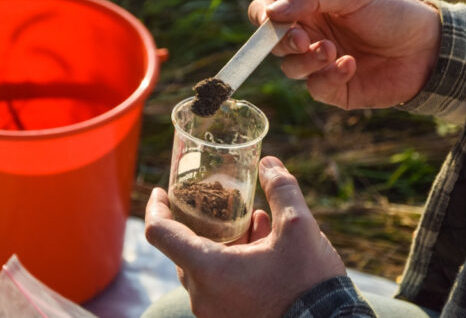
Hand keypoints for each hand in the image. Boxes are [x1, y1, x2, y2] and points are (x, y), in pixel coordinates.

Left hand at [145, 157, 345, 317]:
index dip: (156, 208)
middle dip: (203, 223)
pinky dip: (231, 262)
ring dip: (223, 241)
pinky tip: (262, 244)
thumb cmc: (309, 283)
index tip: (161, 192)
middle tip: (221, 202)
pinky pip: (218, 285)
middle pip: (185, 249)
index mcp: (208, 269)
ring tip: (256, 222)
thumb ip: (281, 189)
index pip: (161, 233)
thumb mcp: (299, 227)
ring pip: (204, 267)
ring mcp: (214, 312)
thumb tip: (268, 163)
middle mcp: (203, 295)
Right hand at [248, 0, 440, 109]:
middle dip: (284, 42)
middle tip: (304, 39)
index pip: (267, 11)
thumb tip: (270, 13)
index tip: (271, 20)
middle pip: (273, 43)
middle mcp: (310, 36)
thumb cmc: (391, 13)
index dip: (262, 16)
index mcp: (309, 8)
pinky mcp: (335, 90)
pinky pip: (315, 88)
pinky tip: (351, 65)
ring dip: (308, 60)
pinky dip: (330, 76)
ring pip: (290, 69)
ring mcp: (320, 65)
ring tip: (333, 51)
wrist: (429, 47)